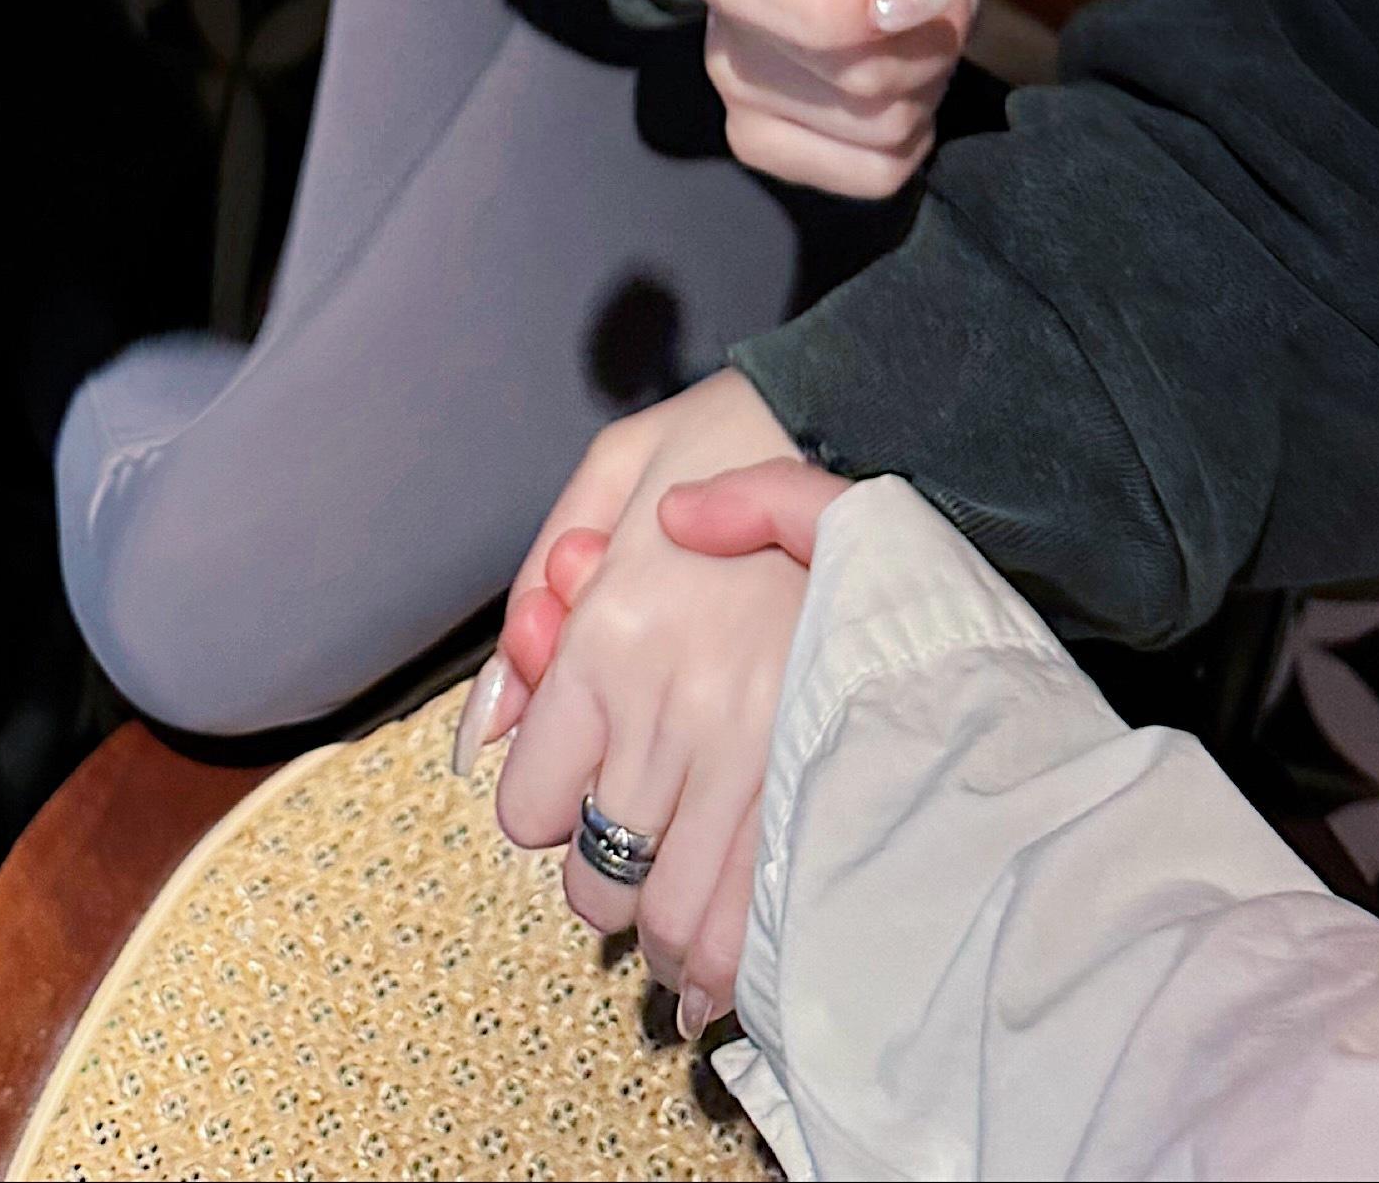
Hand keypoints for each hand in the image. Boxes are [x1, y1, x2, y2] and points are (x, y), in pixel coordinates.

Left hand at [472, 370, 805, 1031]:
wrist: (894, 418)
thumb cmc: (744, 431)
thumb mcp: (617, 464)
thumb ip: (534, 584)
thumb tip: (485, 728)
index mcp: (612, 632)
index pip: (531, 807)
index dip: (552, 810)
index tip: (583, 793)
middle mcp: (675, 706)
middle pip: (599, 880)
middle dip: (610, 882)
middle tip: (639, 854)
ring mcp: (759, 751)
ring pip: (677, 920)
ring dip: (670, 936)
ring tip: (684, 912)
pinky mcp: (833, 778)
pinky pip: (763, 920)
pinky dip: (740, 959)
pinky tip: (736, 947)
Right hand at [701, 0, 994, 198]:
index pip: (767, 1)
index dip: (860, 9)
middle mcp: (721, 13)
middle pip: (846, 76)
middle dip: (928, 34)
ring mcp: (741, 86)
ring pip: (875, 125)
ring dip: (932, 71)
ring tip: (924, 13)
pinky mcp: (774, 141)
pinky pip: (875, 171)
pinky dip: (919, 126)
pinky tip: (908, 69)